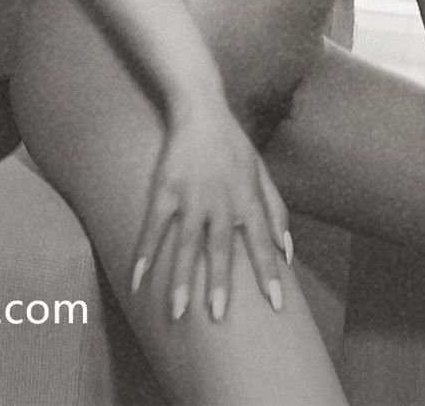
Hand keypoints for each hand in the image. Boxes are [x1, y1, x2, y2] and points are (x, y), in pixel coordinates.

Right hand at [129, 98, 292, 322]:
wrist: (201, 109)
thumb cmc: (234, 145)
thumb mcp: (261, 172)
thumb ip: (275, 209)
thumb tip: (287, 249)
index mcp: (247, 197)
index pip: (262, 240)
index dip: (270, 271)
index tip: (277, 303)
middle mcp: (221, 199)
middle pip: (221, 247)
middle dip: (220, 282)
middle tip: (218, 316)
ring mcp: (191, 195)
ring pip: (187, 243)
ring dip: (182, 278)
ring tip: (178, 311)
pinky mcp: (165, 189)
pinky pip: (154, 227)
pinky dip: (145, 253)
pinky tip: (137, 280)